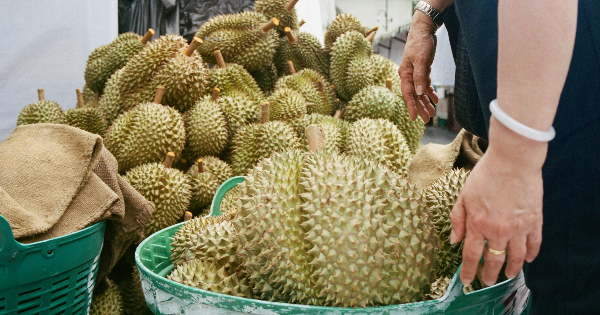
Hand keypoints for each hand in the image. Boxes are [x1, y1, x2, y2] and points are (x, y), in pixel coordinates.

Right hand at [398, 12, 438, 122]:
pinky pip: (425, 85)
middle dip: (420, 107)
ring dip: (426, 102)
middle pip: (414, 95)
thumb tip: (419, 93)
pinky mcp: (422, 70)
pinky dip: (430, 92)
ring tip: (432, 112)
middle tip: (426, 119)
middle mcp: (408, 76)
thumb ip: (420, 77)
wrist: (424, 30)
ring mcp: (415, 74)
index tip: (414, 118)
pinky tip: (435, 99)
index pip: (407, 94)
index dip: (411, 107)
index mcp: (405, 74)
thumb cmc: (420, 44)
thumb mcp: (421, 60)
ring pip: (420, 92)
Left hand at [450, 118, 544, 285]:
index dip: (468, 271)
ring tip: (508, 276)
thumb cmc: (485, 175)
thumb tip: (454, 241)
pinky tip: (527, 260)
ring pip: (516, 257)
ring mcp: (518, 227)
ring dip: (511, 269)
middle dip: (489, 275)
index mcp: (478, 224)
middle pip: (494, 261)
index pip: (472, 256)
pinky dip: (531, 254)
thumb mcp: (463, 195)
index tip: (466, 281)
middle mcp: (498, 230)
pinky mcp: (534, 221)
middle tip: (487, 282)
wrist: (513, 160)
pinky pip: (534, 244)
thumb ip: (457, 219)